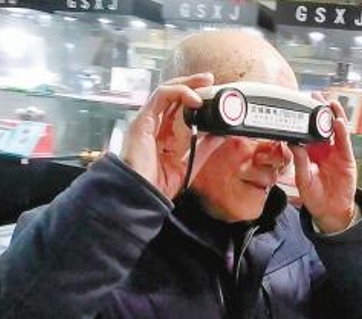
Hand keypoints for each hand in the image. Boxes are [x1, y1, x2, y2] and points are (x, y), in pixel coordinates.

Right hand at [121, 72, 223, 199]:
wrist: (142, 194)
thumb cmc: (157, 185)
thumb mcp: (188, 164)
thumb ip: (203, 149)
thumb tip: (219, 135)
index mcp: (163, 136)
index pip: (179, 110)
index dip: (194, 100)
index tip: (213, 96)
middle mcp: (154, 126)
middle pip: (173, 96)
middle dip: (192, 84)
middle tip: (210, 80)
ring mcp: (147, 121)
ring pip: (167, 91)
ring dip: (187, 83)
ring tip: (205, 83)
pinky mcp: (143, 119)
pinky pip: (161, 95)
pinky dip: (178, 92)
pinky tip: (194, 98)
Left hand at [289, 96, 356, 232]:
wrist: (330, 211)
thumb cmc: (315, 197)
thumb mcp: (303, 179)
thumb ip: (300, 161)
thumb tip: (293, 143)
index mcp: (311, 153)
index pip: (307, 132)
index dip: (304, 119)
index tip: (299, 105)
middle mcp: (324, 150)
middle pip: (322, 127)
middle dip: (319, 111)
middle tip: (314, 95)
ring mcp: (336, 153)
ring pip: (335, 131)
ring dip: (333, 116)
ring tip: (328, 102)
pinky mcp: (346, 159)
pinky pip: (344, 143)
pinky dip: (342, 132)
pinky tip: (338, 122)